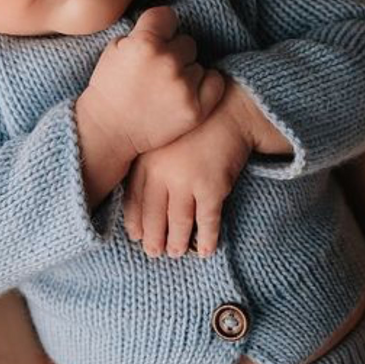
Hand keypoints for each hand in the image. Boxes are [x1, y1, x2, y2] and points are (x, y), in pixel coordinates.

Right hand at [78, 6, 227, 158]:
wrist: (108, 131)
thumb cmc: (109, 88)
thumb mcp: (115, 49)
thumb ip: (142, 32)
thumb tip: (166, 24)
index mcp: (145, 43)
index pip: (168, 16)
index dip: (160, 27)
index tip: (154, 40)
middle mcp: (168, 62)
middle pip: (186, 42)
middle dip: (174, 53)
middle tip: (157, 71)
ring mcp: (183, 87)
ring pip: (198, 64)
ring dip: (186, 73)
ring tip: (164, 88)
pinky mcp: (196, 109)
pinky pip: (214, 82)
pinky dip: (203, 86)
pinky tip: (185, 92)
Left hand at [122, 74, 255, 258]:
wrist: (230, 110)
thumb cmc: (196, 123)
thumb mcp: (163, 136)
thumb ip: (149, 162)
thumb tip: (139, 194)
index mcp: (147, 160)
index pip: (134, 199)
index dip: (135, 221)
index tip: (135, 235)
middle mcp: (162, 173)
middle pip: (153, 215)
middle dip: (153, 238)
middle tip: (153, 253)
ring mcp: (187, 182)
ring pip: (178, 222)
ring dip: (176, 242)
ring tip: (175, 253)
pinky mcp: (212, 188)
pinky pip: (206, 222)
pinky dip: (206, 239)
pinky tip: (205, 251)